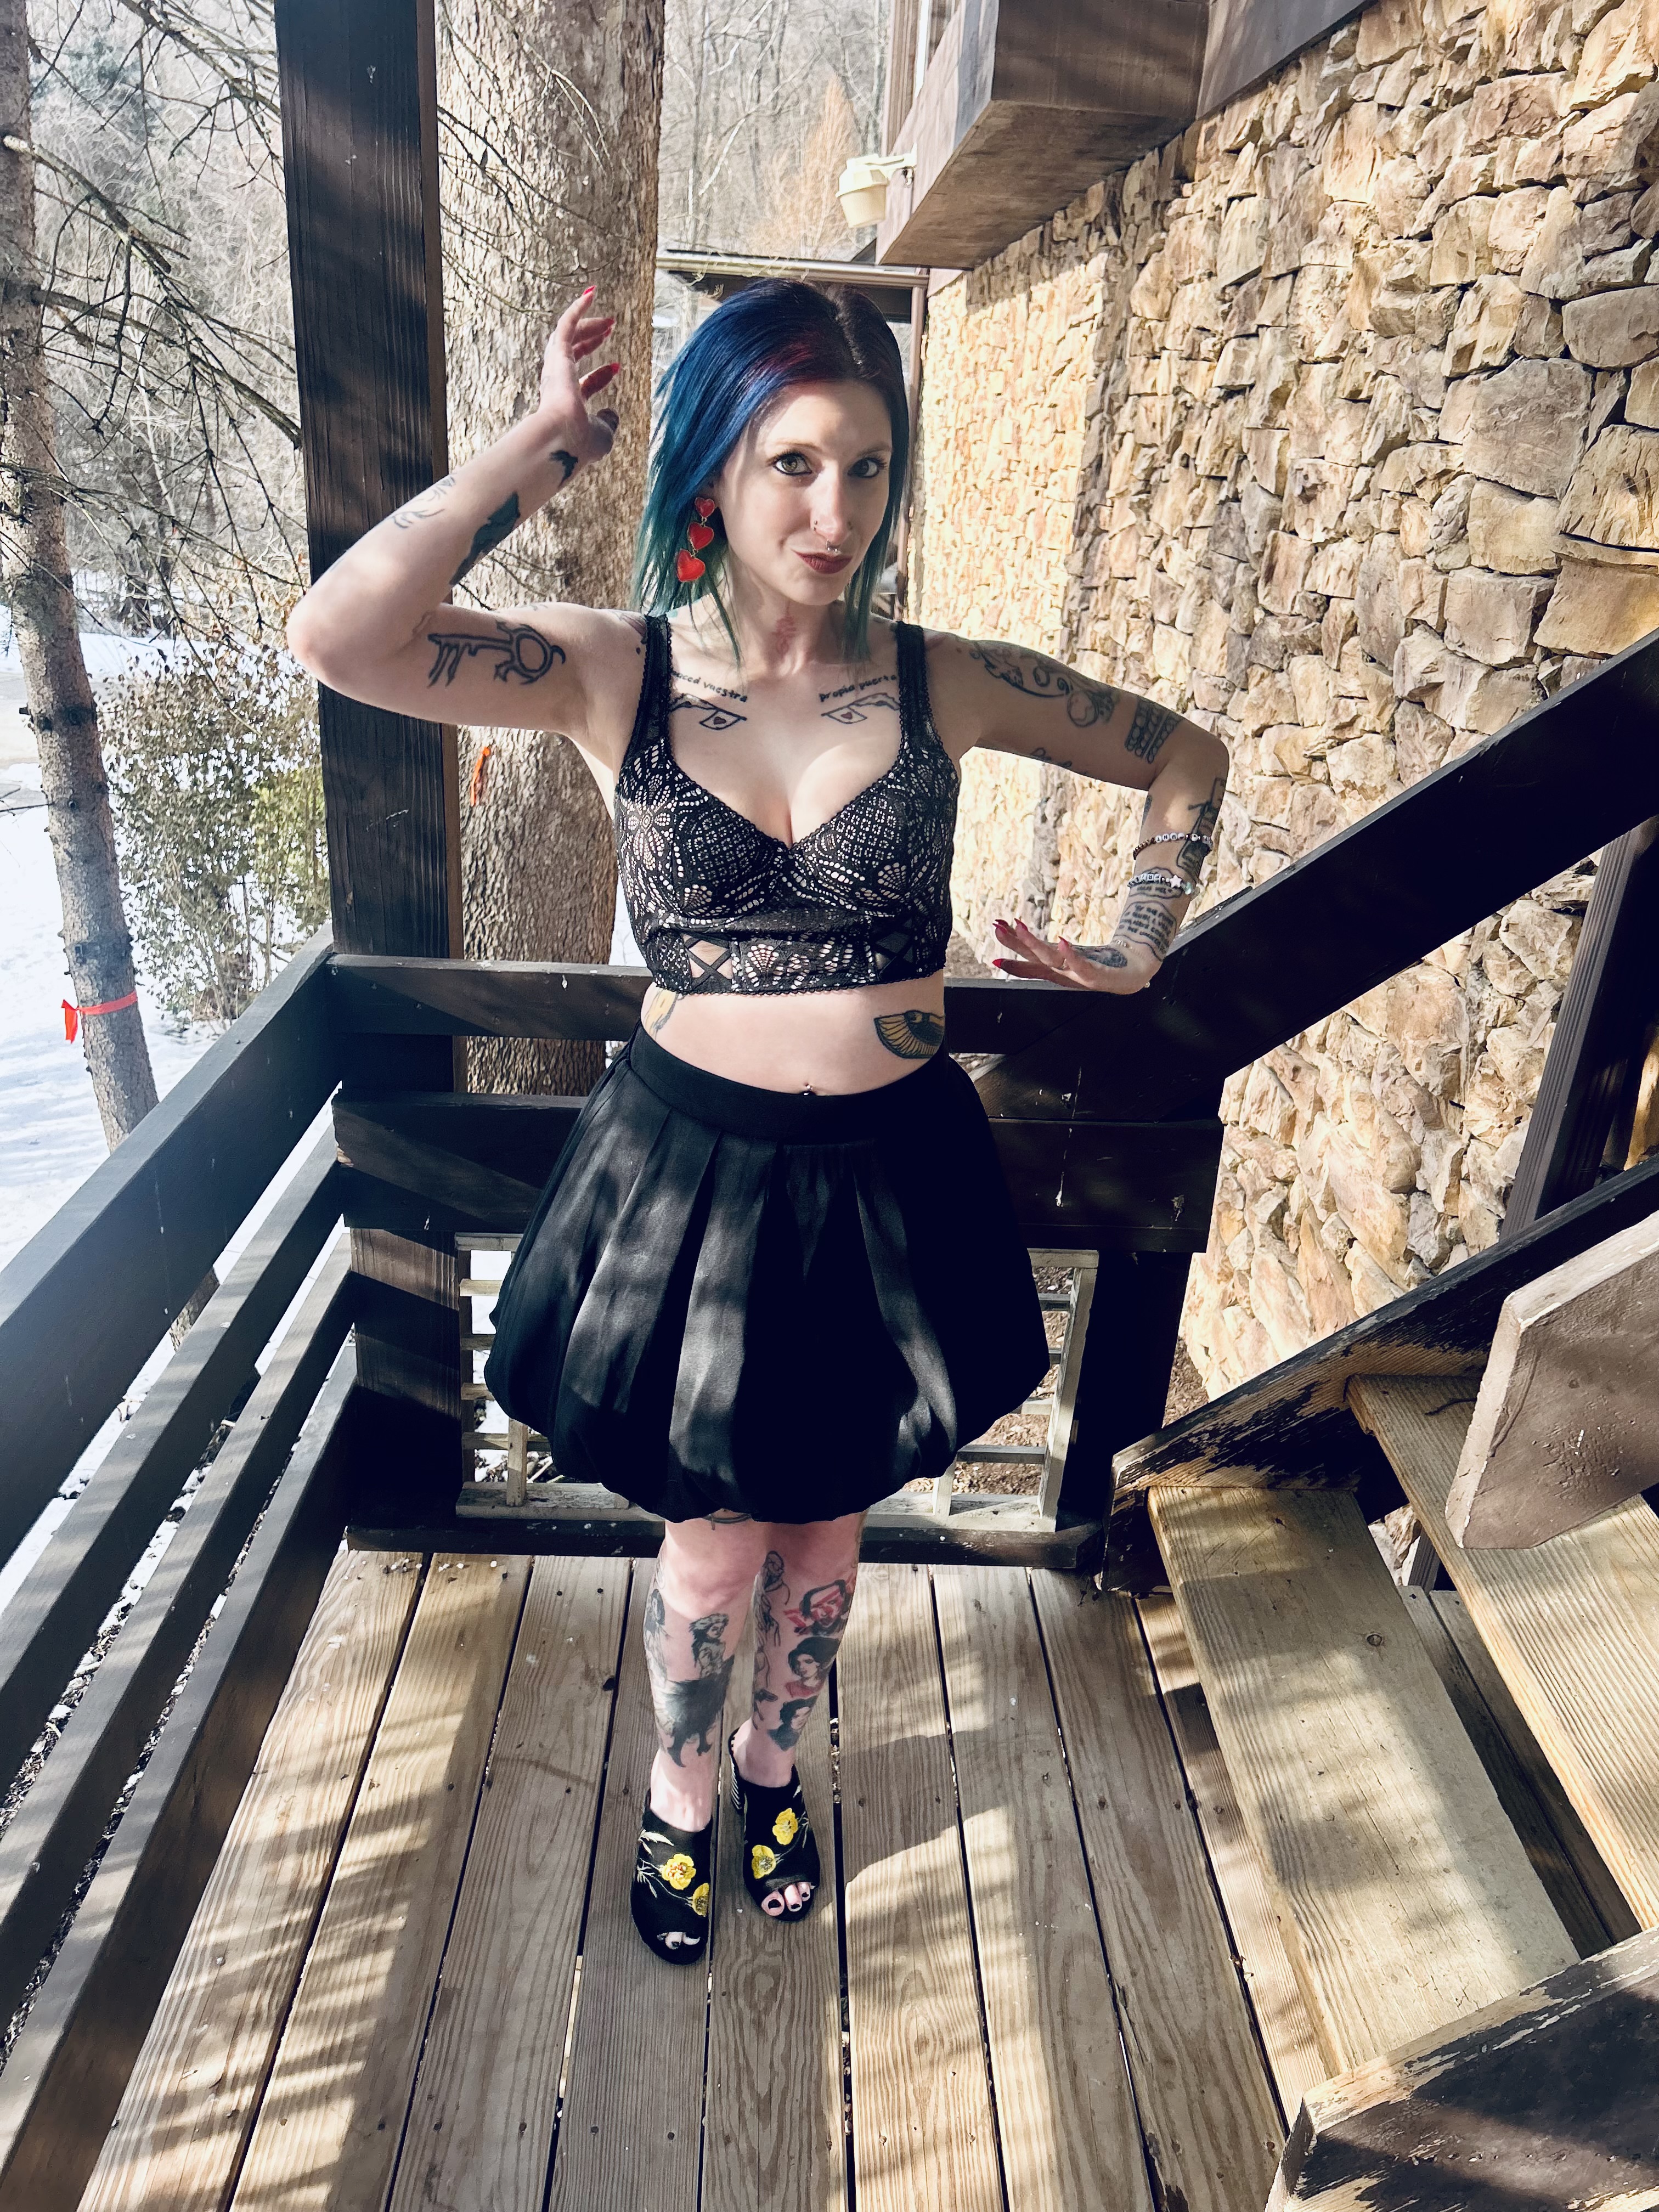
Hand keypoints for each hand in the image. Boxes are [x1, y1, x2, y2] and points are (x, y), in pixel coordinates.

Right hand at [535, 289, 621, 472]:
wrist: (561, 441)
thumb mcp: (603, 434)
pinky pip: (567, 324)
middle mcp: (557, 385)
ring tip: (607, 316)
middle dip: (592, 339)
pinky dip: (578, 309)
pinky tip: (591, 294)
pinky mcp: (556, 355)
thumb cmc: (581, 443)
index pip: (583, 383)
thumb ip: (607, 422)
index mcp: (566, 404)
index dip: (601, 375)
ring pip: (569, 337)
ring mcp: (555, 369)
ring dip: (587, 323)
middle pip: (573, 354)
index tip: (617, 367)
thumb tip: (613, 413)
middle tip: (610, 326)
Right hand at [991, 915, 1159, 994]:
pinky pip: (1083, 967)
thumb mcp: (1068, 954)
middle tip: (998, 927)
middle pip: (1036, 959)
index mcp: (1057, 970)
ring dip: (1035, 946)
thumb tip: (1024, 930)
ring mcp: (1081, 978)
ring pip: (1054, 962)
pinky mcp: (1100, 978)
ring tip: (1021, 927)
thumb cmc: (1100, 964)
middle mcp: (1065, 975)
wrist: (1135, 973)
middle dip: (1016, 944)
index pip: (1028, 960)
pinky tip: (1061, 942)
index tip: (993, 932)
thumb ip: (1048, 946)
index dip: (1010, 949)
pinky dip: (1071, 956)